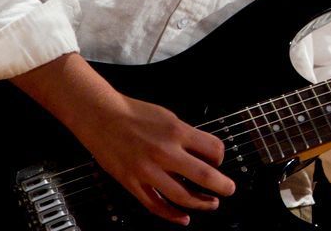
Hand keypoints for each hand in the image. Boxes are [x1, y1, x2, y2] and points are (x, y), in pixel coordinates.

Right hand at [78, 94, 236, 225]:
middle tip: (229, 189)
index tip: (219, 161)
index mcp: (177, 131)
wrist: (101, 116)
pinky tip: (183, 218)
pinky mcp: (131, 182)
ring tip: (211, 204)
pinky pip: (155, 204)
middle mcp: (165, 152)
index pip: (213, 149)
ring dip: (200, 203)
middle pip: (203, 175)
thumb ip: (185, 136)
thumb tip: (202, 153)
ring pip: (181, 196)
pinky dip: (171, 215)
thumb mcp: (169, 117)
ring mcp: (147, 170)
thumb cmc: (135, 113)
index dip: (220, 157)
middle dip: (222, 185)